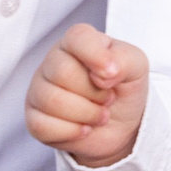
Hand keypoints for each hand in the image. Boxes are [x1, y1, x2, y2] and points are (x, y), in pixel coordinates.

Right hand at [26, 23, 147, 167]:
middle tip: (109, 98)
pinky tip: (85, 128)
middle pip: (63, 72)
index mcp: (79, 42)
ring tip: (101, 114)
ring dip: (86, 114)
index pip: (77, 37)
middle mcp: (53, 61)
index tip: (113, 75)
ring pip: (52, 101)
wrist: (121, 125)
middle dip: (94, 93)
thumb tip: (104, 72)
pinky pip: (42, 126)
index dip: (96, 57)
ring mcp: (39, 90)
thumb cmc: (124, 87)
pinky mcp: (34, 118)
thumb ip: (125, 60)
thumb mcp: (136, 67)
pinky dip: (72, 132)